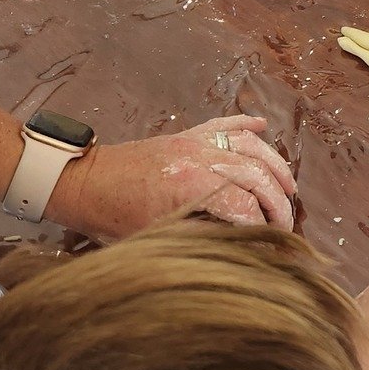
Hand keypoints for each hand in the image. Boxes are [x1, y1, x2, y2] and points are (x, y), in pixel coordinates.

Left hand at [46, 115, 295, 240]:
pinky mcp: (187, 134)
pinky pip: (226, 124)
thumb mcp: (156, 238)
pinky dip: (248, 124)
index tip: (273, 245)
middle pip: (258, 175)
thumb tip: (240, 246)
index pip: (248, 206)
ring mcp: (196, 141)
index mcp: (192, 185)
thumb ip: (201, 237)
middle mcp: (200, 157)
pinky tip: (264, 126)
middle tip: (286, 225)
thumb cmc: (111, 217)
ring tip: (288, 188)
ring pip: (252, 145)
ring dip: (275, 165)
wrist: (80, 182)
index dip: (266, 228)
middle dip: (280, 202)